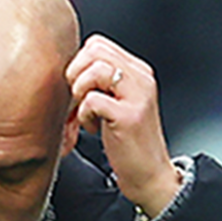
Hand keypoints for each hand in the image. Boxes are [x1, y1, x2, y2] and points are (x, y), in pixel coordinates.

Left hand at [64, 35, 180, 216]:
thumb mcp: (118, 103)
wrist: (150, 176)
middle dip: (76, 73)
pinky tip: (93, 128)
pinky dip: (84, 115)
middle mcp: (142, 79)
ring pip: (95, 69)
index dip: (80, 64)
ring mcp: (137, 96)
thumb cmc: (129, 143)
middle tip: (79, 98)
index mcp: (139, 72)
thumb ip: (103, 82)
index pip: (98, 44)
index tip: (80, 89)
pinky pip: (92, 100)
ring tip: (86, 112)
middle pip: (95, 50)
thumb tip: (72, 68)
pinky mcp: (129, 116)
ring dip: (80, 92)